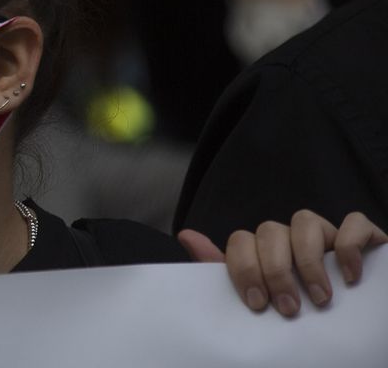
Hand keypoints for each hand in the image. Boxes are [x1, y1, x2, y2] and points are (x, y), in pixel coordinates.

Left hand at [180, 210, 387, 316]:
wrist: (358, 329)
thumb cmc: (304, 309)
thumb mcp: (262, 295)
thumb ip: (223, 269)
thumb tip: (185, 235)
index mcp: (266, 250)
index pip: (241, 240)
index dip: (244, 269)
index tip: (257, 304)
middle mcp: (292, 236)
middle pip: (269, 231)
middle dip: (275, 272)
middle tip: (288, 309)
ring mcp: (327, 233)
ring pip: (305, 221)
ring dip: (308, 262)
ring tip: (320, 298)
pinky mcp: (363, 235)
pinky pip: (354, 222)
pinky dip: (350, 246)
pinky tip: (350, 277)